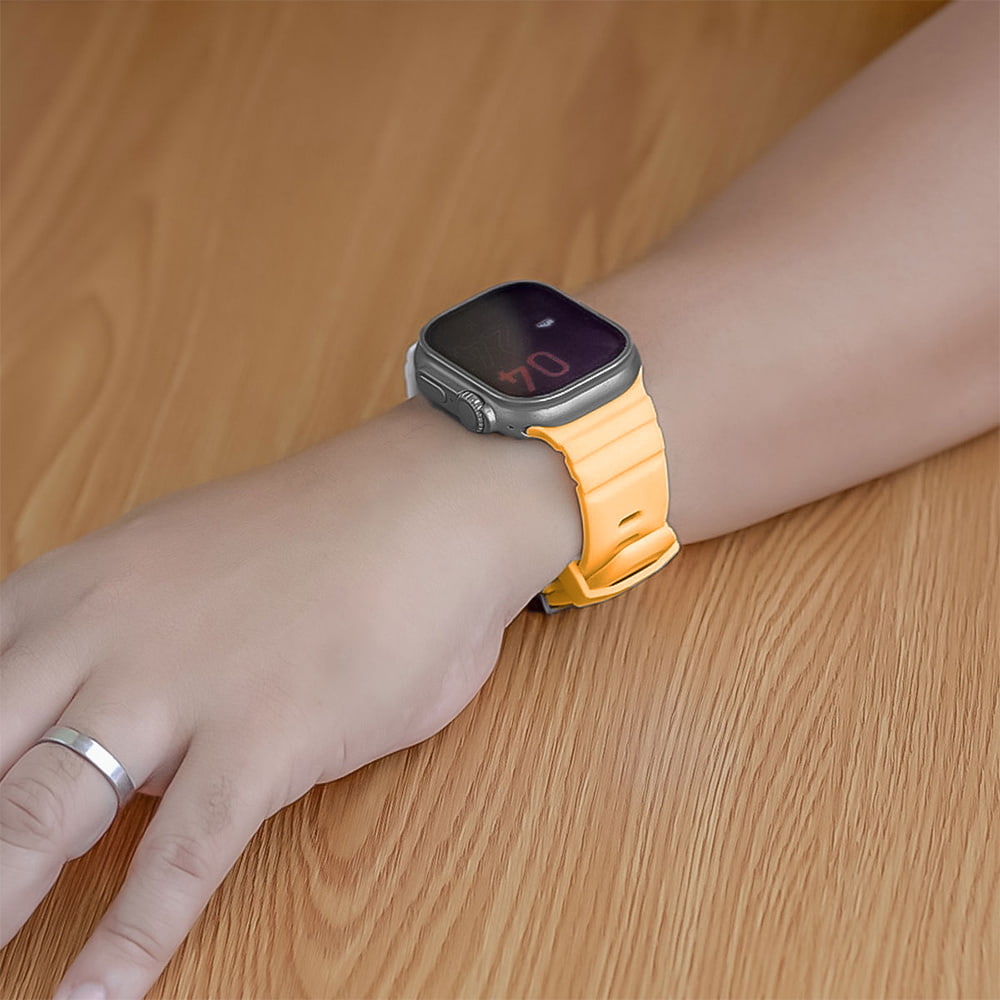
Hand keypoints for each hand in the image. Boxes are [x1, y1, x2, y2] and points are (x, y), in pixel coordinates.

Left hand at [0, 400, 577, 999]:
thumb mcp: (173, 557)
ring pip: (36, 818)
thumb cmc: (316, 533)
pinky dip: (129, 944)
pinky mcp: (263, 740)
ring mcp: (178, 691)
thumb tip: (84, 724)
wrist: (429, 505)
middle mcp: (100, 639)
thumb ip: (110, 639)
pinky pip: (179, 858)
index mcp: (69, 589)